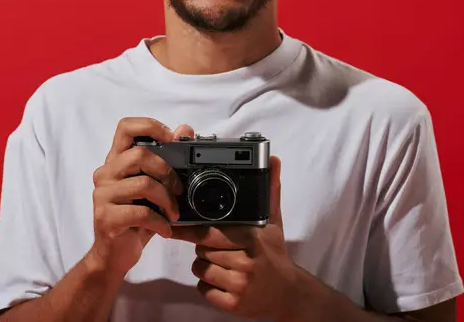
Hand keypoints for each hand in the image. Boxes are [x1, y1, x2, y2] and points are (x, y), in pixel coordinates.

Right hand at [88, 117, 194, 274]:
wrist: (114, 254)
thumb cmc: (136, 218)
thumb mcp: (154, 187)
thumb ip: (168, 159)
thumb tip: (185, 129)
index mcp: (117, 161)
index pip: (126, 127)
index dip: (150, 126)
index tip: (171, 139)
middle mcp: (105, 173)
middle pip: (139, 155)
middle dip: (167, 172)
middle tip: (178, 190)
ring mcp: (103, 195)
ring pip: (143, 184)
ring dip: (166, 200)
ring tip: (173, 213)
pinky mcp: (106, 218)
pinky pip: (141, 212)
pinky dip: (160, 222)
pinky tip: (165, 229)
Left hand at [171, 156, 299, 320]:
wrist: (288, 294)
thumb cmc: (275, 256)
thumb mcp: (273, 223)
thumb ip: (269, 191)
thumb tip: (275, 160)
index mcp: (251, 239)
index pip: (210, 233)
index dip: (192, 230)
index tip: (174, 226)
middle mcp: (245, 261)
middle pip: (202, 251)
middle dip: (206, 249)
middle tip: (222, 249)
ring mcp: (239, 285)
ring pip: (200, 270)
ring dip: (206, 267)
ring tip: (225, 265)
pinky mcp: (232, 304)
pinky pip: (204, 290)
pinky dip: (210, 286)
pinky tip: (226, 281)